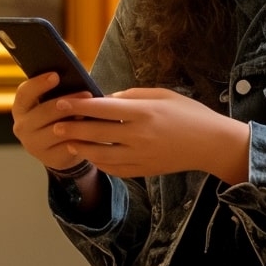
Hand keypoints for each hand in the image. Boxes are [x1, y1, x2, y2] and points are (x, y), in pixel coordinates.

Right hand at [9, 72, 104, 172]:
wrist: (60, 149)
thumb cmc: (58, 117)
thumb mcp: (53, 102)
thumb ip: (58, 91)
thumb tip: (76, 77)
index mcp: (20, 108)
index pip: (24, 93)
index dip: (38, 84)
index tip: (56, 75)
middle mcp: (22, 126)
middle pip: (44, 112)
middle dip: (67, 101)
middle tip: (87, 94)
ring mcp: (34, 144)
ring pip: (57, 130)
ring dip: (77, 120)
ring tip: (93, 111)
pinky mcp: (50, 158)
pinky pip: (67, 146)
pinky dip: (81, 137)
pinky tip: (93, 130)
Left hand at [53, 88, 250, 182]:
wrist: (211, 144)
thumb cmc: (188, 114)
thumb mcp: (161, 95)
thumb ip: (131, 96)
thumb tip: (105, 99)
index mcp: (143, 112)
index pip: (102, 108)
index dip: (78, 105)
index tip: (61, 102)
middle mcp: (138, 135)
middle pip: (96, 132)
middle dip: (72, 128)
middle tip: (55, 124)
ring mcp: (140, 156)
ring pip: (100, 154)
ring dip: (80, 148)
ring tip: (67, 142)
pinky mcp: (143, 170)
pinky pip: (113, 168)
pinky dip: (98, 162)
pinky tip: (90, 155)